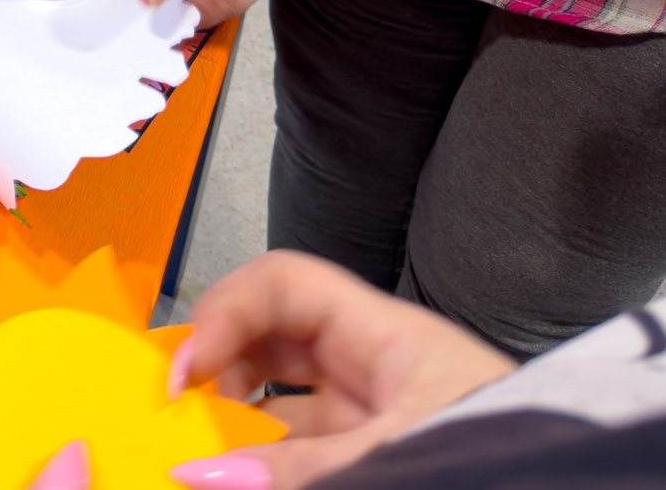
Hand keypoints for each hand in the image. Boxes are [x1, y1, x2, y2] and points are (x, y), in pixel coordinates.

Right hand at [168, 250, 512, 489]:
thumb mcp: (397, 458)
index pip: (281, 282)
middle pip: (271, 333)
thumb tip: (205, 474)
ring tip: (198, 446)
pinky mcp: (376, 454)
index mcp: (392, 336)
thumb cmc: (522, 453)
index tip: (185, 367)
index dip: (222, 312)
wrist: (578, 484)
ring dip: (234, 415)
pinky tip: (240, 472)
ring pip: (282, 396)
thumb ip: (299, 465)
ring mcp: (378, 413)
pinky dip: (263, 455)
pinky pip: (301, 441)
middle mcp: (381, 366)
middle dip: (217, 361)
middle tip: (174, 401)